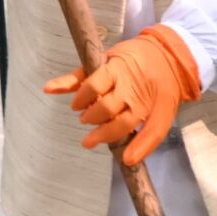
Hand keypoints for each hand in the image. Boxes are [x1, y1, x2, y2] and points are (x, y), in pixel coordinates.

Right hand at [42, 25, 201, 164]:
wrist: (166, 53)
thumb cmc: (162, 89)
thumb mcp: (163, 115)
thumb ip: (148, 139)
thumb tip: (127, 162)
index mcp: (144, 101)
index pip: (121, 124)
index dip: (104, 135)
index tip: (88, 142)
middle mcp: (130, 85)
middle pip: (105, 108)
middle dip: (93, 119)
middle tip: (90, 119)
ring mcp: (117, 70)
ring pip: (93, 88)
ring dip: (82, 103)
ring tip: (82, 108)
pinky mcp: (106, 60)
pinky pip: (83, 71)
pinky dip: (65, 81)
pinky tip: (50, 89)